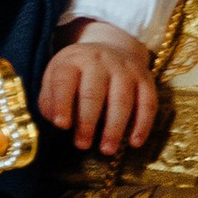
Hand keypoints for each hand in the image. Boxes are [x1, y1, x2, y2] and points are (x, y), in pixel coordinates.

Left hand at [39, 24, 159, 153]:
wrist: (112, 47)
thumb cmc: (78, 74)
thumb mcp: (56, 78)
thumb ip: (50, 100)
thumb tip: (59, 122)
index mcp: (73, 61)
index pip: (64, 80)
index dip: (62, 103)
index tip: (62, 125)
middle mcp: (99, 61)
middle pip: (93, 93)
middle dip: (87, 122)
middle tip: (82, 145)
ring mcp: (124, 69)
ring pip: (122, 100)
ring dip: (114, 128)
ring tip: (106, 150)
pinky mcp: (145, 79)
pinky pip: (147, 103)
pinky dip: (142, 124)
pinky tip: (134, 143)